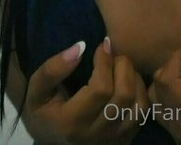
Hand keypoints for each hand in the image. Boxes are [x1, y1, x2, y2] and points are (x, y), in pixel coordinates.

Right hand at [23, 39, 149, 144]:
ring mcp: (113, 140)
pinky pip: (144, 112)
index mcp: (71, 124)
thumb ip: (52, 70)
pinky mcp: (126, 140)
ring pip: (138, 104)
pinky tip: (128, 81)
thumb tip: (80, 47)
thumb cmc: (45, 112)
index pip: (100, 89)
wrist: (53, 143)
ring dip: (134, 77)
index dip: (105, 61)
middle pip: (123, 95)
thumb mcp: (36, 92)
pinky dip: (141, 91)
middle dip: (122, 66)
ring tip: (120, 67)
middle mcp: (95, 136)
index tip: (101, 46)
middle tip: (113, 54)